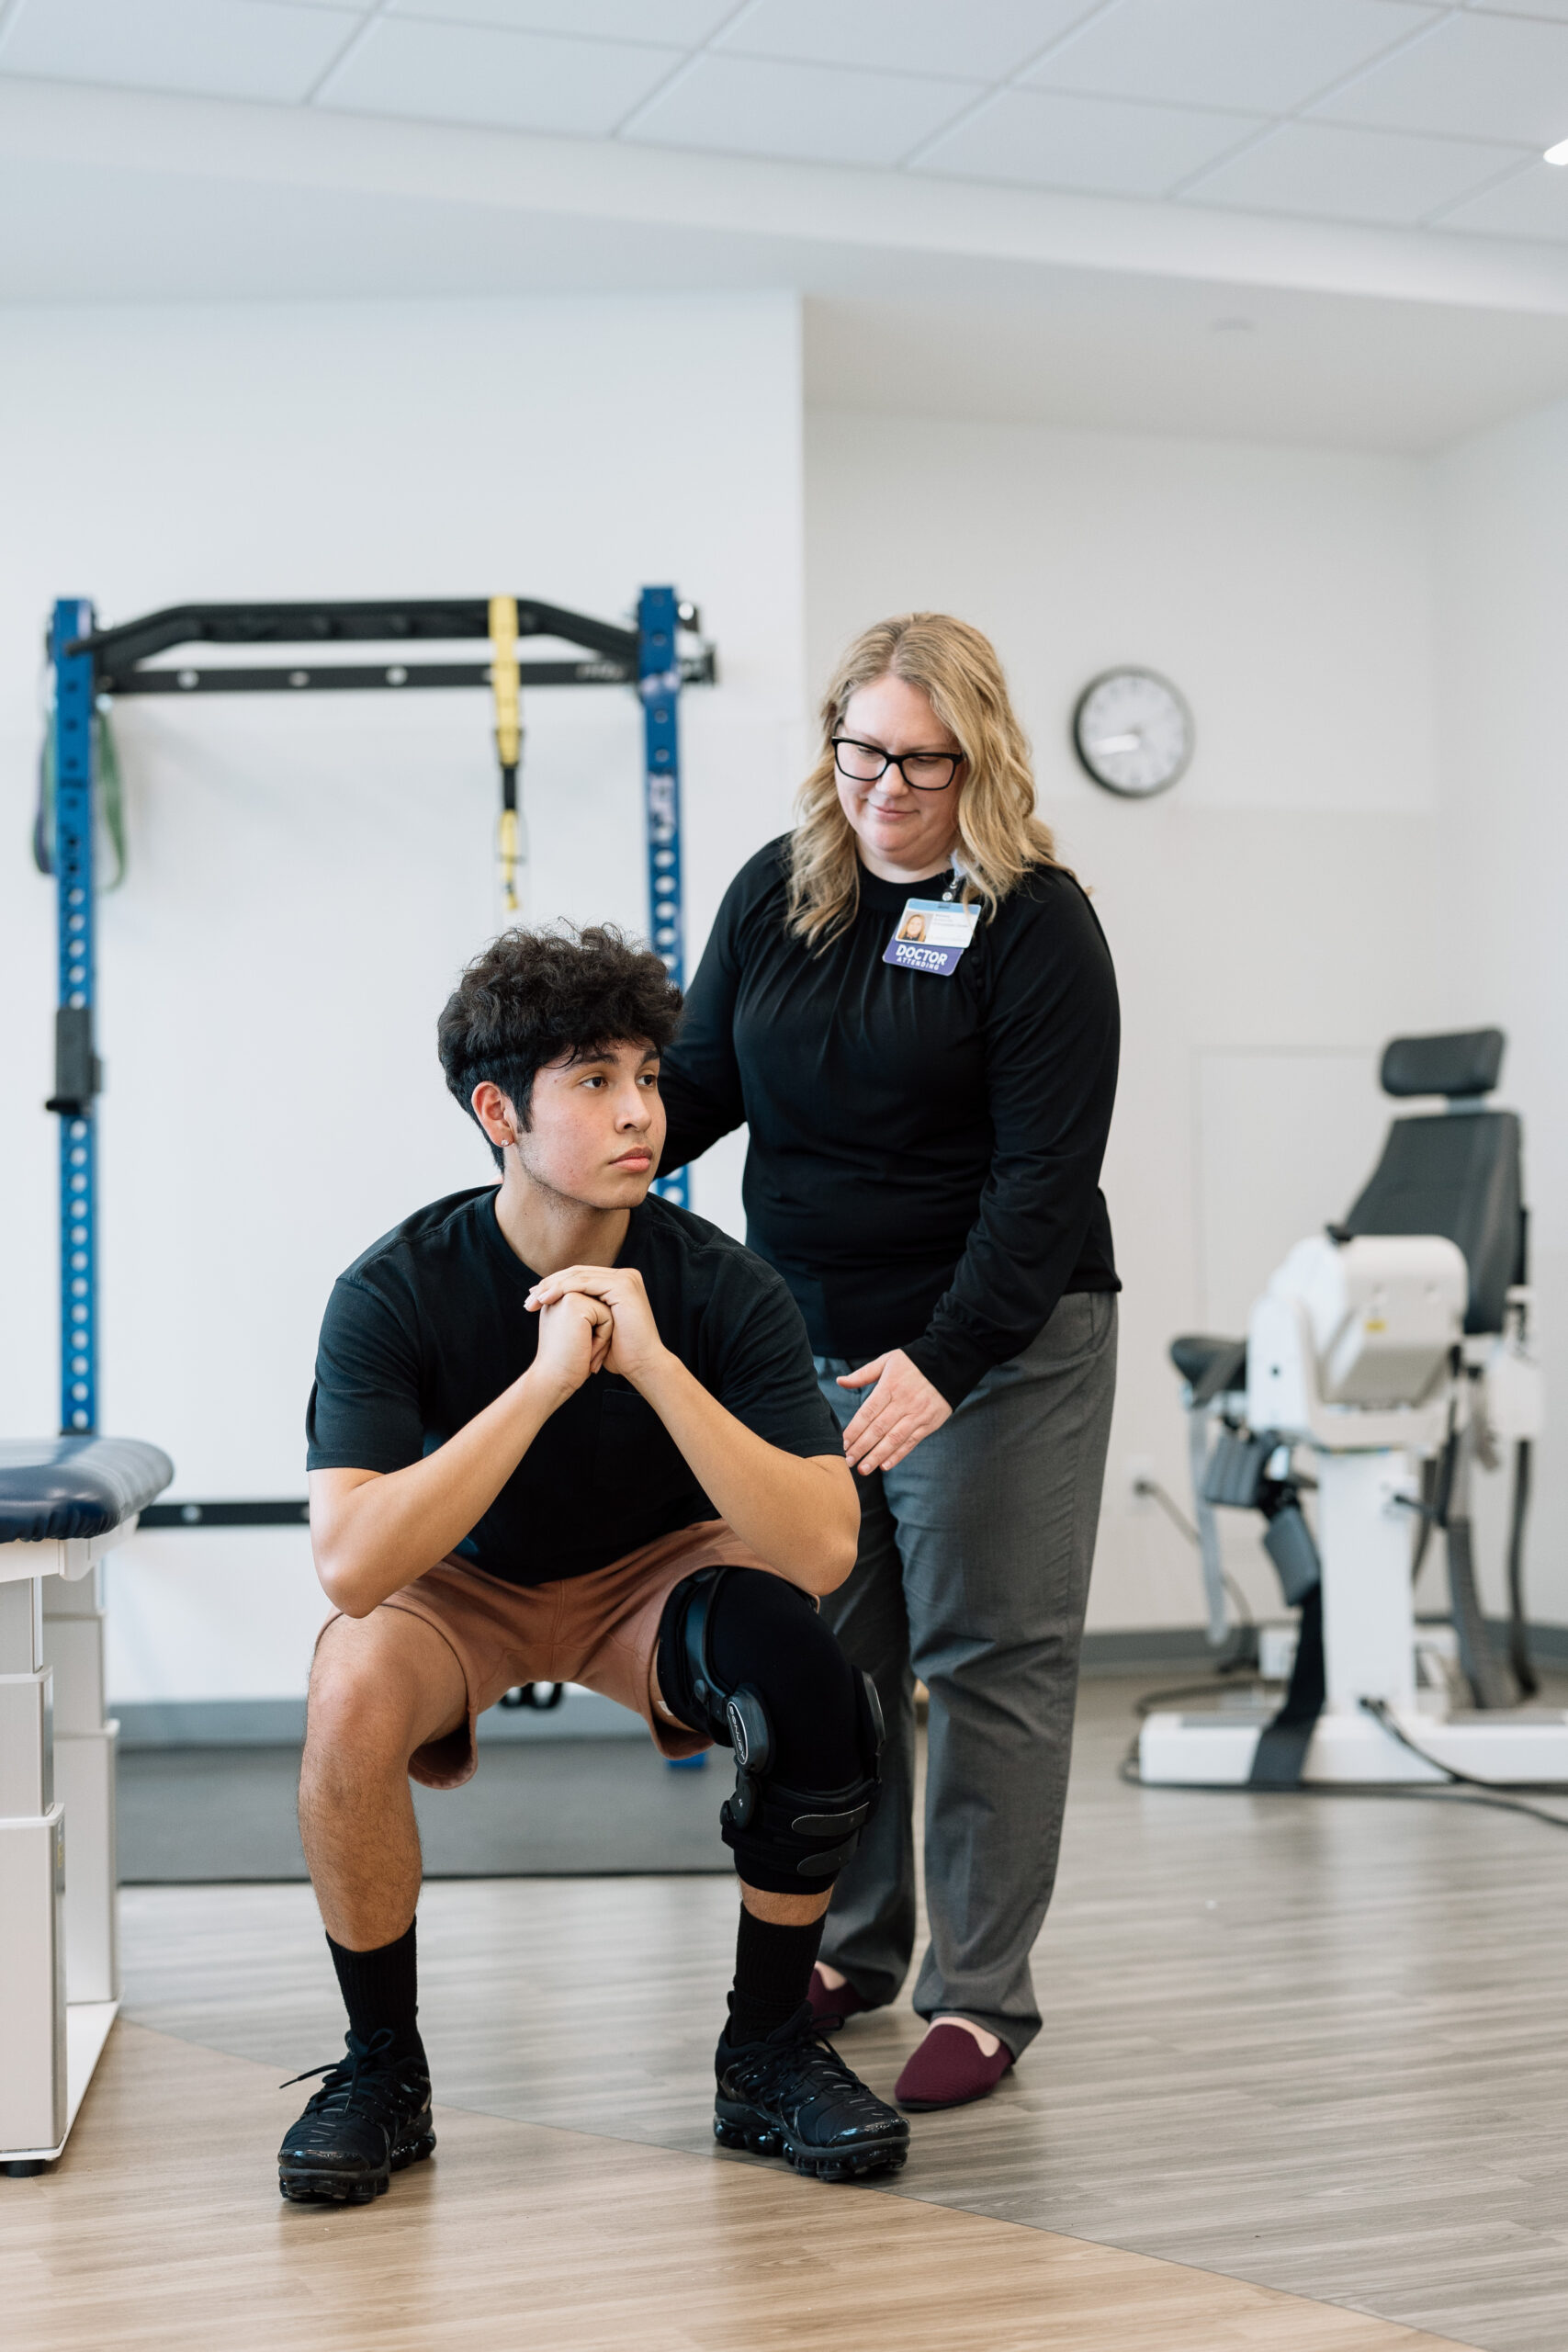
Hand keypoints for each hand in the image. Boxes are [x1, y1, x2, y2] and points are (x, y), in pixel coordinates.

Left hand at [525, 1264, 667, 1387]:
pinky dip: (563, 1289)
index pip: (580, 1276)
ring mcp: (626, 1278)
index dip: (555, 1285)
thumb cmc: (620, 1353)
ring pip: (579, 1276)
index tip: (533, 1298)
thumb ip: (585, 1312)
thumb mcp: (598, 1328)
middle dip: (550, 1284)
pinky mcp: (623, 1286)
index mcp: (619, 1282)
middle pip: (578, 1273)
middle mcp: (625, 1276)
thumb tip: (561, 1307)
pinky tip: (546, 1299)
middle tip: (529, 1298)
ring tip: (534, 1300)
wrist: (642, 1365)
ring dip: (552, 1287)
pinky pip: (586, 1283)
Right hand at [528, 1287, 612, 1402]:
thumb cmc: (569, 1363)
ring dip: (603, 1337)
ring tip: (584, 1351)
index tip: (578, 1349)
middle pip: (604, 1308)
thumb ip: (590, 1316)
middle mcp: (561, 1294)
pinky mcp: (574, 1303)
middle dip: (600, 1334)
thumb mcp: (580, 1334)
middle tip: (581, 1352)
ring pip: (607, 1311)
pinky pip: (607, 1317)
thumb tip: (612, 1309)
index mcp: (561, 1299)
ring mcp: (566, 1295)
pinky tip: (585, 1349)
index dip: (596, 1334)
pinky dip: (602, 1339)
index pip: (599, 1310)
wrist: (553, 1380)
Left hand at [837, 1349, 951, 1475]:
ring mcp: (917, 1415)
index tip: (842, 1443)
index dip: (854, 1429)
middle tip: (847, 1461)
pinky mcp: (929, 1424)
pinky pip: (911, 1442)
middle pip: (878, 1429)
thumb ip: (863, 1374)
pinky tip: (885, 1465)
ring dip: (877, 1456)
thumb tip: (840, 1381)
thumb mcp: (887, 1361)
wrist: (950, 1364)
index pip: (868, 1412)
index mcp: (889, 1387)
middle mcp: (903, 1402)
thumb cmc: (913, 1362)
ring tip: (863, 1469)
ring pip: (894, 1439)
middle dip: (861, 1447)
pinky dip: (898, 1455)